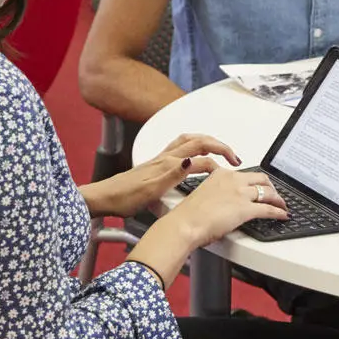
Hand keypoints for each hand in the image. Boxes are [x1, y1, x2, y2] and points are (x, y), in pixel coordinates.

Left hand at [87, 133, 239, 216]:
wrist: (104, 198)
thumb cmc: (124, 198)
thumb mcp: (151, 191)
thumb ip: (173, 174)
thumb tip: (192, 160)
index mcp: (168, 164)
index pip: (201, 158)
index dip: (219, 162)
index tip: (232, 169)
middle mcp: (165, 157)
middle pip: (198, 141)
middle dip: (219, 145)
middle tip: (234, 156)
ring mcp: (160, 158)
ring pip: (189, 140)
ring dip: (208, 141)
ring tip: (220, 148)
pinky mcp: (156, 163)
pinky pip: (180, 145)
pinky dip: (194, 144)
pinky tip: (194, 153)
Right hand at [162, 166, 287, 245]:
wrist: (185, 224)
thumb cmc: (189, 214)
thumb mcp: (203, 194)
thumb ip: (216, 193)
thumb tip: (223, 202)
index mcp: (221, 174)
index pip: (245, 174)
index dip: (254, 181)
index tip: (258, 185)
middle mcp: (233, 180)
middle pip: (261, 179)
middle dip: (270, 186)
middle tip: (274, 194)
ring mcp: (240, 193)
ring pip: (268, 192)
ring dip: (278, 199)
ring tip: (282, 204)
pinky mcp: (246, 209)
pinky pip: (268, 209)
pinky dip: (279, 212)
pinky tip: (283, 215)